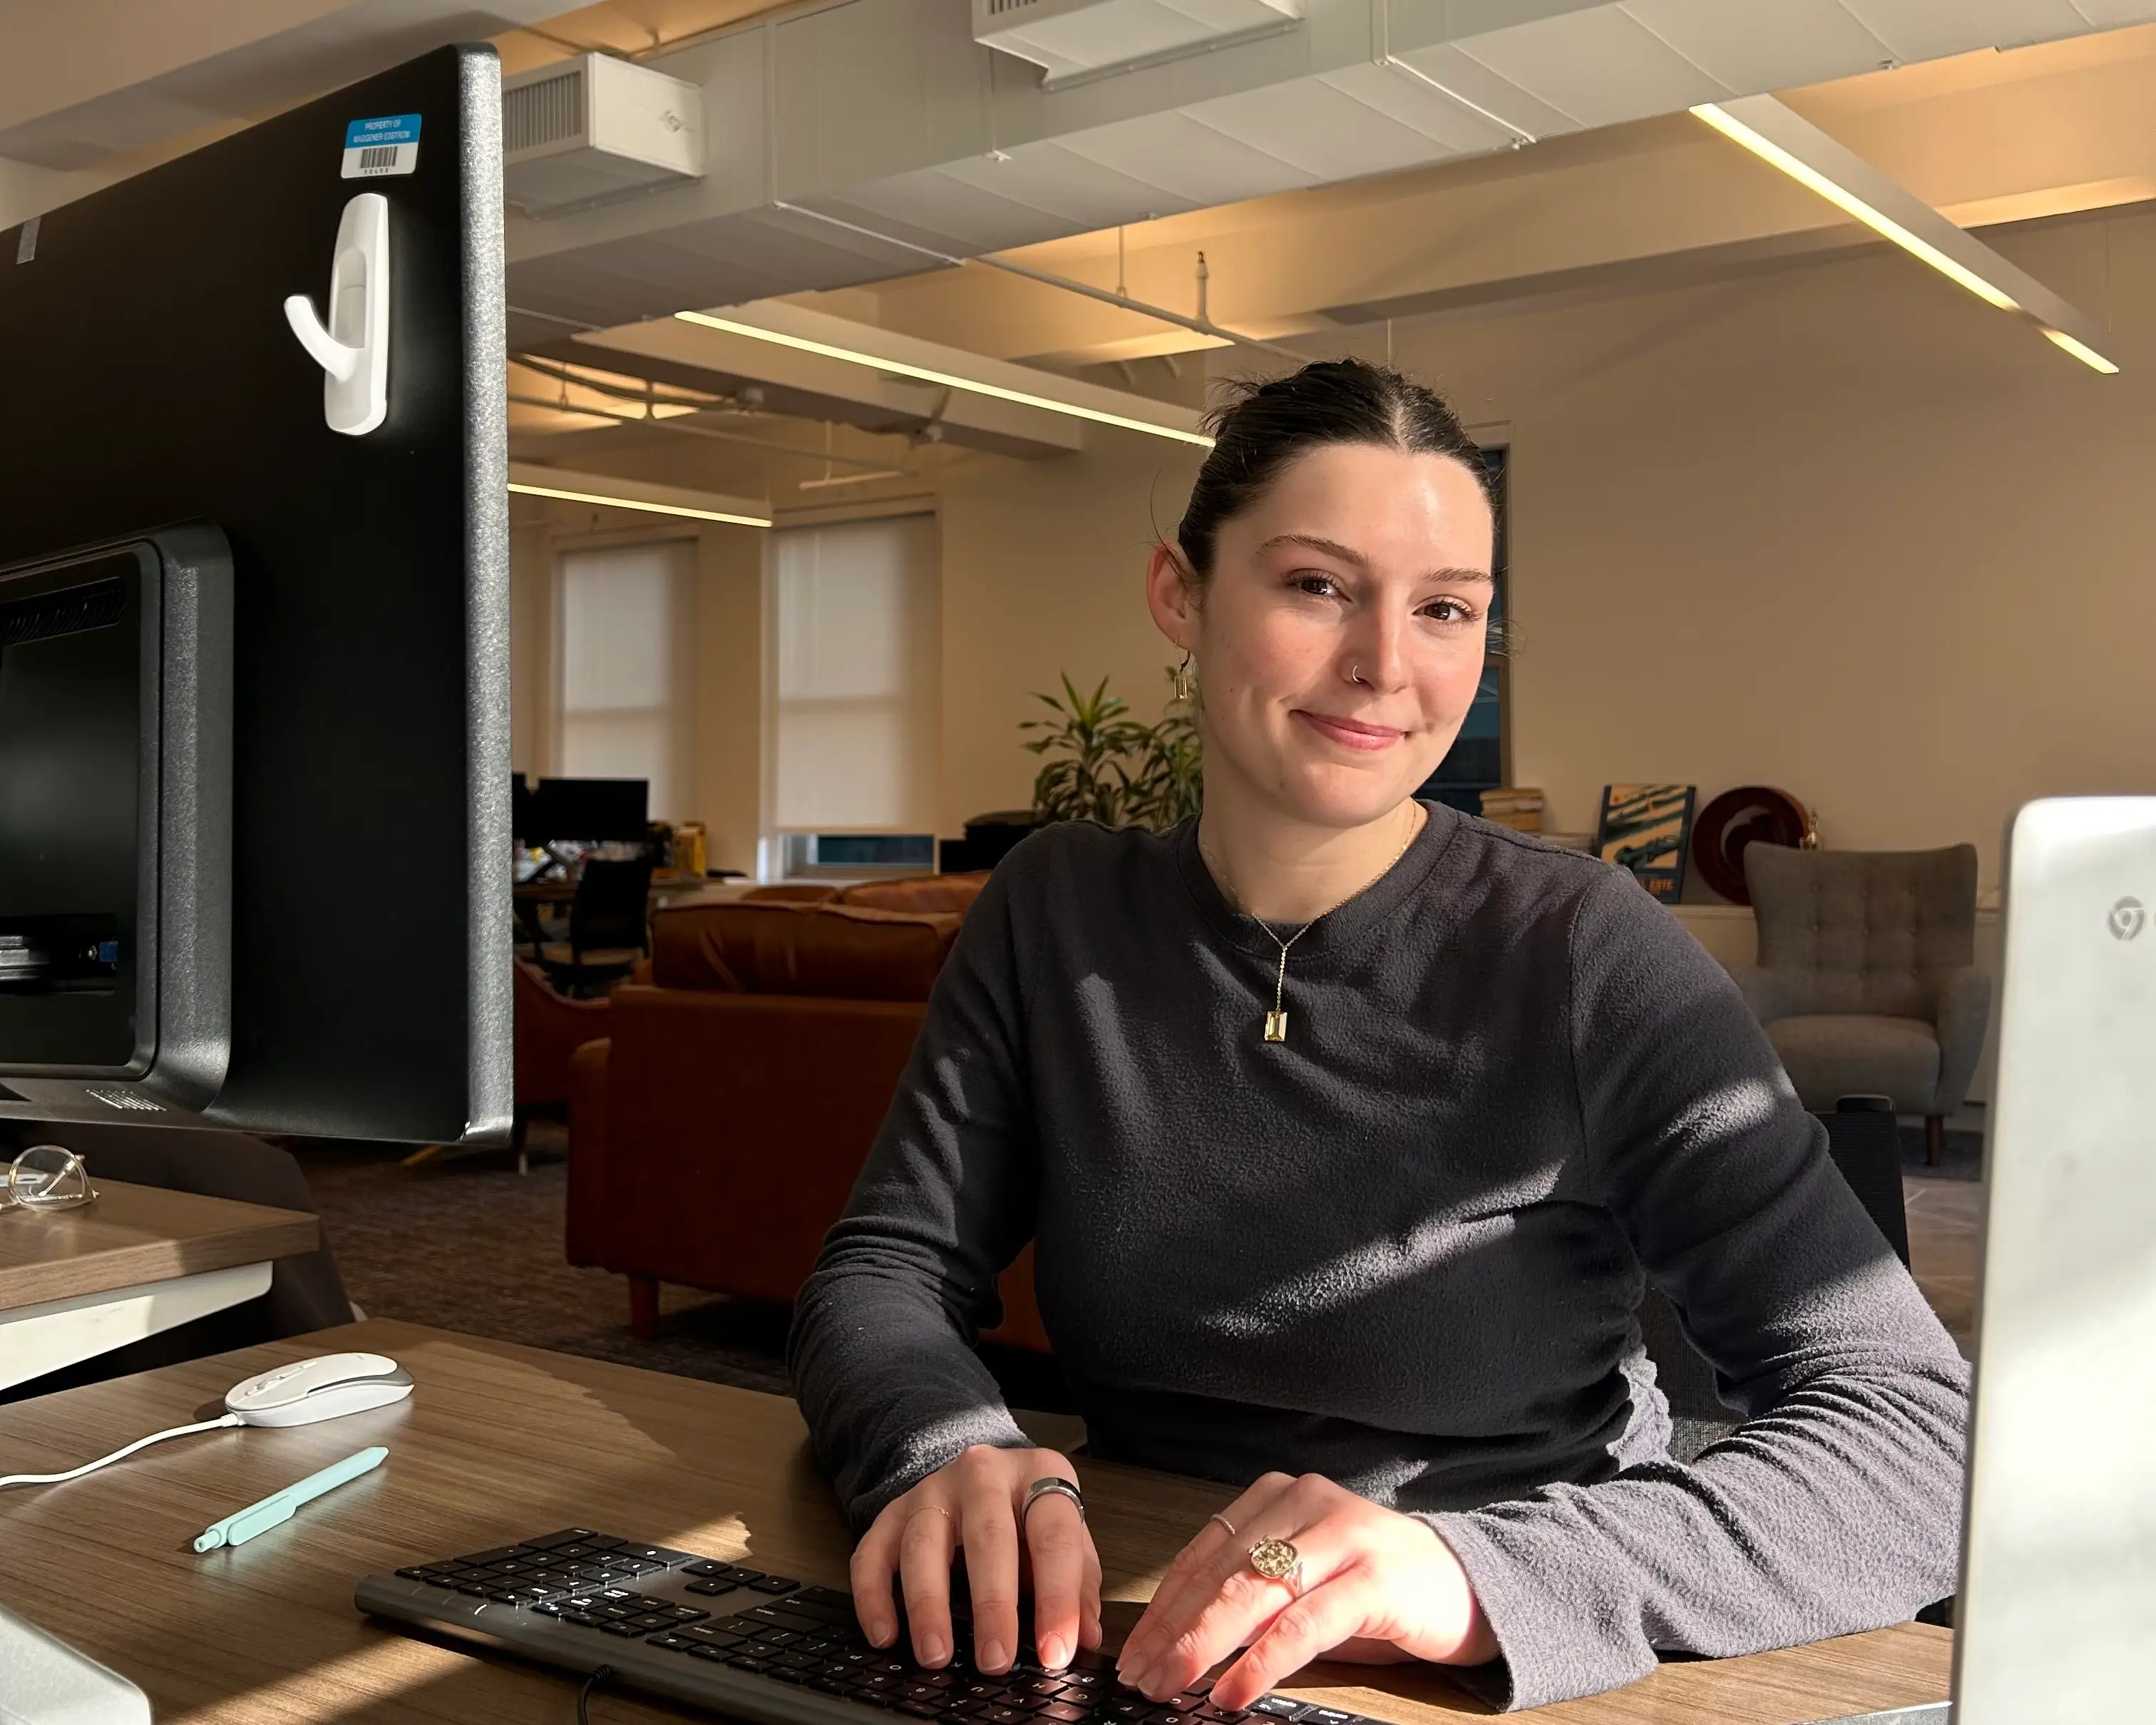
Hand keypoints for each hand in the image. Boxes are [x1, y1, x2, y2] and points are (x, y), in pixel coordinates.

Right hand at [852, 1444, 1103, 1678]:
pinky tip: (885, 1634)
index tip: (1056, 1650)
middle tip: (997, 1659)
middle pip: (988, 1536)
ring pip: (925, 1542)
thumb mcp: (1068, 1537)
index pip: (1053, 1536)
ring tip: (937, 1654)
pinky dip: (873, 1595)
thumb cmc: (1030, 1515)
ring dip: (928, 1604)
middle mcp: (984, 1474)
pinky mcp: (893, 1511)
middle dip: (992, 1604)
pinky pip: (872, 1551)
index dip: (1057, 1596)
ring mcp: (933, 1489)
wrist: (983, 1472)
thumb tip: (1084, 1636)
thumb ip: (1080, 1584)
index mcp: (1040, 1474)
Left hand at [1115, 1472, 1495, 1708]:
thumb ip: (1251, 1598)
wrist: (1472, 1584)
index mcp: (1280, 1497)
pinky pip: (1304, 1622)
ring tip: (1174, 1686)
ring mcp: (1342, 1534)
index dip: (1163, 1607)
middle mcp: (1307, 1503)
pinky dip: (1263, 1660)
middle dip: (1174, 1630)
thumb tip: (1178, 1647)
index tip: (1134, 1653)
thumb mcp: (1305, 1583)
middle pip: (1221, 1572)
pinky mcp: (1375, 1576)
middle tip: (1143, 1677)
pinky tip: (1236, 1691)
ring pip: (1255, 1591)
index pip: (1203, 1553)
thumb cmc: (1377, 1588)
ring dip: (1206, 1645)